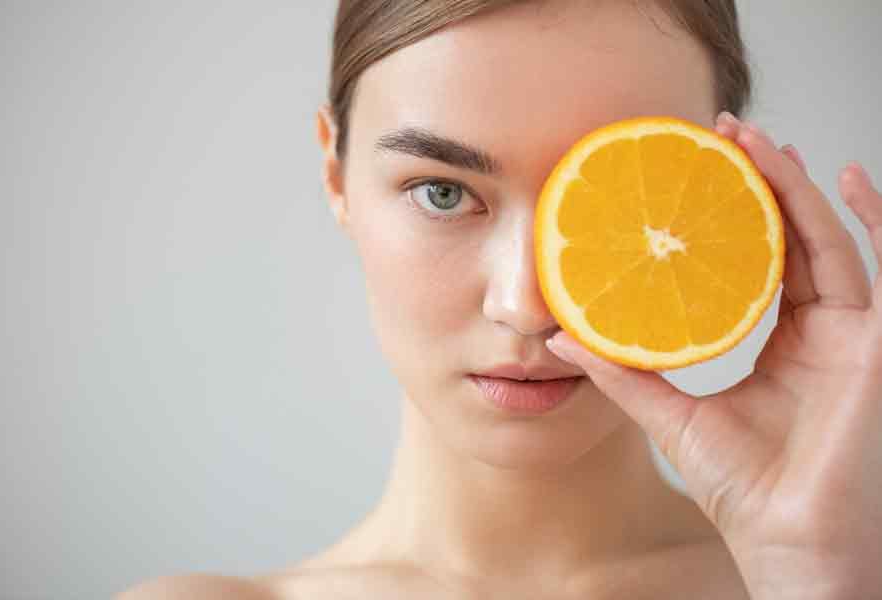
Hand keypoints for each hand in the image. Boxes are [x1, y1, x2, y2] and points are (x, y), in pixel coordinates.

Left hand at [545, 111, 881, 599]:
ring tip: (760, 144)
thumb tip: (558, 338)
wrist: (784, 538)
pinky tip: (847, 178)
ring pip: (831, 241)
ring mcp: (851, 336)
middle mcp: (818, 332)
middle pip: (794, 238)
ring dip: (799, 188)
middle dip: (763, 183)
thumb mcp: (670, 414)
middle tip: (723, 136)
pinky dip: (872, 220)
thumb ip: (622, 373)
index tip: (697, 171)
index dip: (734, 214)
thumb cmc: (740, 486)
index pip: (760, 261)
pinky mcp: (874, 347)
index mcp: (778, 343)